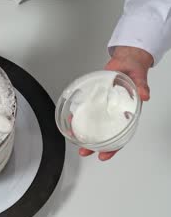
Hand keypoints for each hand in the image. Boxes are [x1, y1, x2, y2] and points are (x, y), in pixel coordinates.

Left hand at [79, 46, 153, 160]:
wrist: (126, 61)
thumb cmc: (134, 71)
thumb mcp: (139, 78)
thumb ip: (141, 87)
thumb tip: (144, 95)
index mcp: (128, 113)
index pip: (121, 136)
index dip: (113, 148)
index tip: (104, 156)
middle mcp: (115, 113)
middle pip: (105, 135)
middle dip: (94, 146)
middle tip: (83, 152)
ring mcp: (105, 108)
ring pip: (94, 125)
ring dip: (84, 132)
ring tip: (74, 137)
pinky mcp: (97, 101)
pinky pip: (88, 111)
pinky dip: (79, 116)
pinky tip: (71, 119)